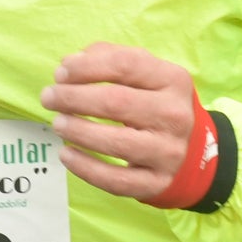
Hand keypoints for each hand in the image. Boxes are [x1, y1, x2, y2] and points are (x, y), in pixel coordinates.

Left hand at [44, 44, 203, 201]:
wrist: (193, 151)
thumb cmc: (156, 104)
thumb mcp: (146, 74)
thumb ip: (110, 59)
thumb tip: (69, 65)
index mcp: (173, 81)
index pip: (126, 65)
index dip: (88, 67)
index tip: (60, 73)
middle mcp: (175, 116)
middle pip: (116, 103)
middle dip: (74, 98)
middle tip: (48, 98)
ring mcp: (168, 152)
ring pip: (116, 143)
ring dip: (78, 131)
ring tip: (57, 124)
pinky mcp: (157, 183)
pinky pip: (115, 180)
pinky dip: (85, 168)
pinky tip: (66, 154)